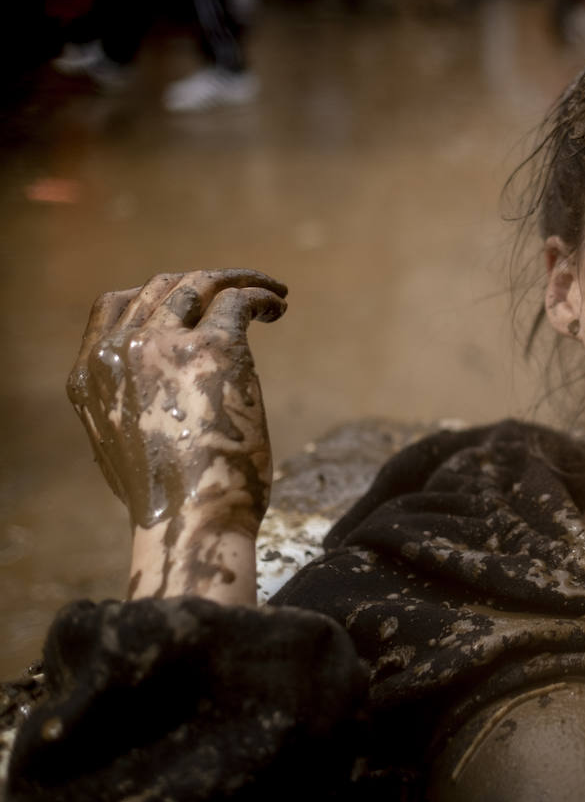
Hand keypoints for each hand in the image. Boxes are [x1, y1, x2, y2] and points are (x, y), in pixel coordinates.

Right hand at [67, 270, 286, 536]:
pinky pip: (237, 300)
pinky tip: (278, 307)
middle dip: (204, 284)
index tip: (193, 301)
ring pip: (201, 284)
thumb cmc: (167, 502)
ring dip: (239, 280)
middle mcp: (120, 351)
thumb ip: (129, 408)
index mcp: (91, 375)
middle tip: (239, 292)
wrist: (189, 521)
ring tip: (273, 292)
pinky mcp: (214, 349)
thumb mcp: (121, 449)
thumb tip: (153, 398)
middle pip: (163, 287)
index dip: (158, 294)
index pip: (116, 306)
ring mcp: (164, 346)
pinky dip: (260, 294)